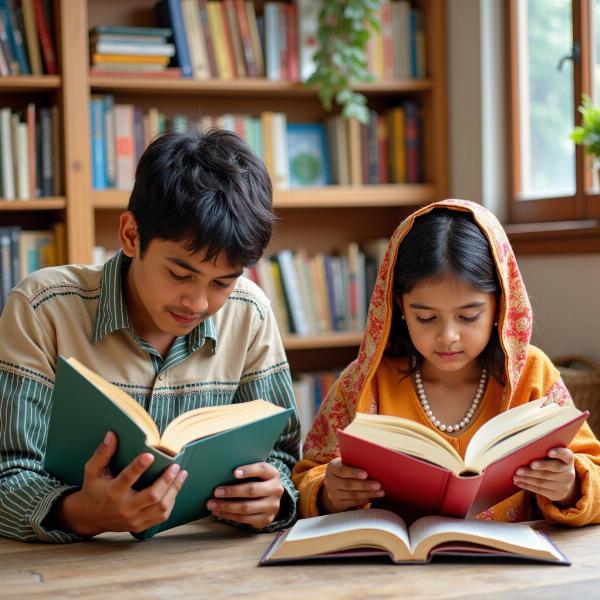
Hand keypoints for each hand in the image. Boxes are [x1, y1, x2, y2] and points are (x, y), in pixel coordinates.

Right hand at [51, 431, 187, 535]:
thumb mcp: (92, 471)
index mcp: (112, 492)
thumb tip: (112, 435)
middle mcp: (124, 508)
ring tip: (182, 474)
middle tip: (175, 466)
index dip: (138, 467)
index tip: (150, 455)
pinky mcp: (140, 526)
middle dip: (166, 480)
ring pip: (161, 507)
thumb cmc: (93, 490)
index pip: (127, 479)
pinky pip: (161, 516)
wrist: (90, 518)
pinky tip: (175, 488)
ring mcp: (133, 519)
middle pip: (152, 496)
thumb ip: (102, 453)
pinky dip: (171, 501)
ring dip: (174, 490)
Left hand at [207, 462, 283, 528]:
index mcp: (273, 474)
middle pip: (251, 490)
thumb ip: (247, 471)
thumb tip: (222, 471)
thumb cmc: (259, 482)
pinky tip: (218, 512)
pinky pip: (244, 519)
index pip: (262, 469)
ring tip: (212, 504)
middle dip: (231, 491)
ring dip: (226, 506)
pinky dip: (228, 515)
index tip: (234, 472)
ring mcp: (272, 507)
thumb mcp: (258, 473)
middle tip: (216, 492)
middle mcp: (276, 490)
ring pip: (245, 507)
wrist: (272, 500)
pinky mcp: (265, 520)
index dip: (248, 470)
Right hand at [319, 458, 383, 513]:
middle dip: (364, 485)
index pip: (342, 470)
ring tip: (380, 492)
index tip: (366, 474)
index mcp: (332, 467)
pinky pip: (352, 502)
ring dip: (368, 494)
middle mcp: (330, 481)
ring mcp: (333, 494)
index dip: (353, 473)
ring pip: (352, 495)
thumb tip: (372, 461)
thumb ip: (354, 461)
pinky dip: (363, 500)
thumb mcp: (345, 462)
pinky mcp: (338, 503)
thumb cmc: (345, 467)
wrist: (333, 482)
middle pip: (348, 484)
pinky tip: (372, 497)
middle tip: (378, 485)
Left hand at [513, 447, 577, 504]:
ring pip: (543, 481)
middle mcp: (568, 473)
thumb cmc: (552, 462)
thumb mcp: (553, 456)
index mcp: (568, 459)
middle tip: (519, 470)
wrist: (564, 481)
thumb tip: (522, 452)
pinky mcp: (557, 494)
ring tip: (516, 476)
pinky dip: (527, 486)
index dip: (558, 453)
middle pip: (549, 471)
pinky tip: (519, 482)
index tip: (549, 452)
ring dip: (527, 479)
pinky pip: (541, 490)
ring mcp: (564, 485)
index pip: (566, 455)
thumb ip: (543, 452)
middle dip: (533, 470)